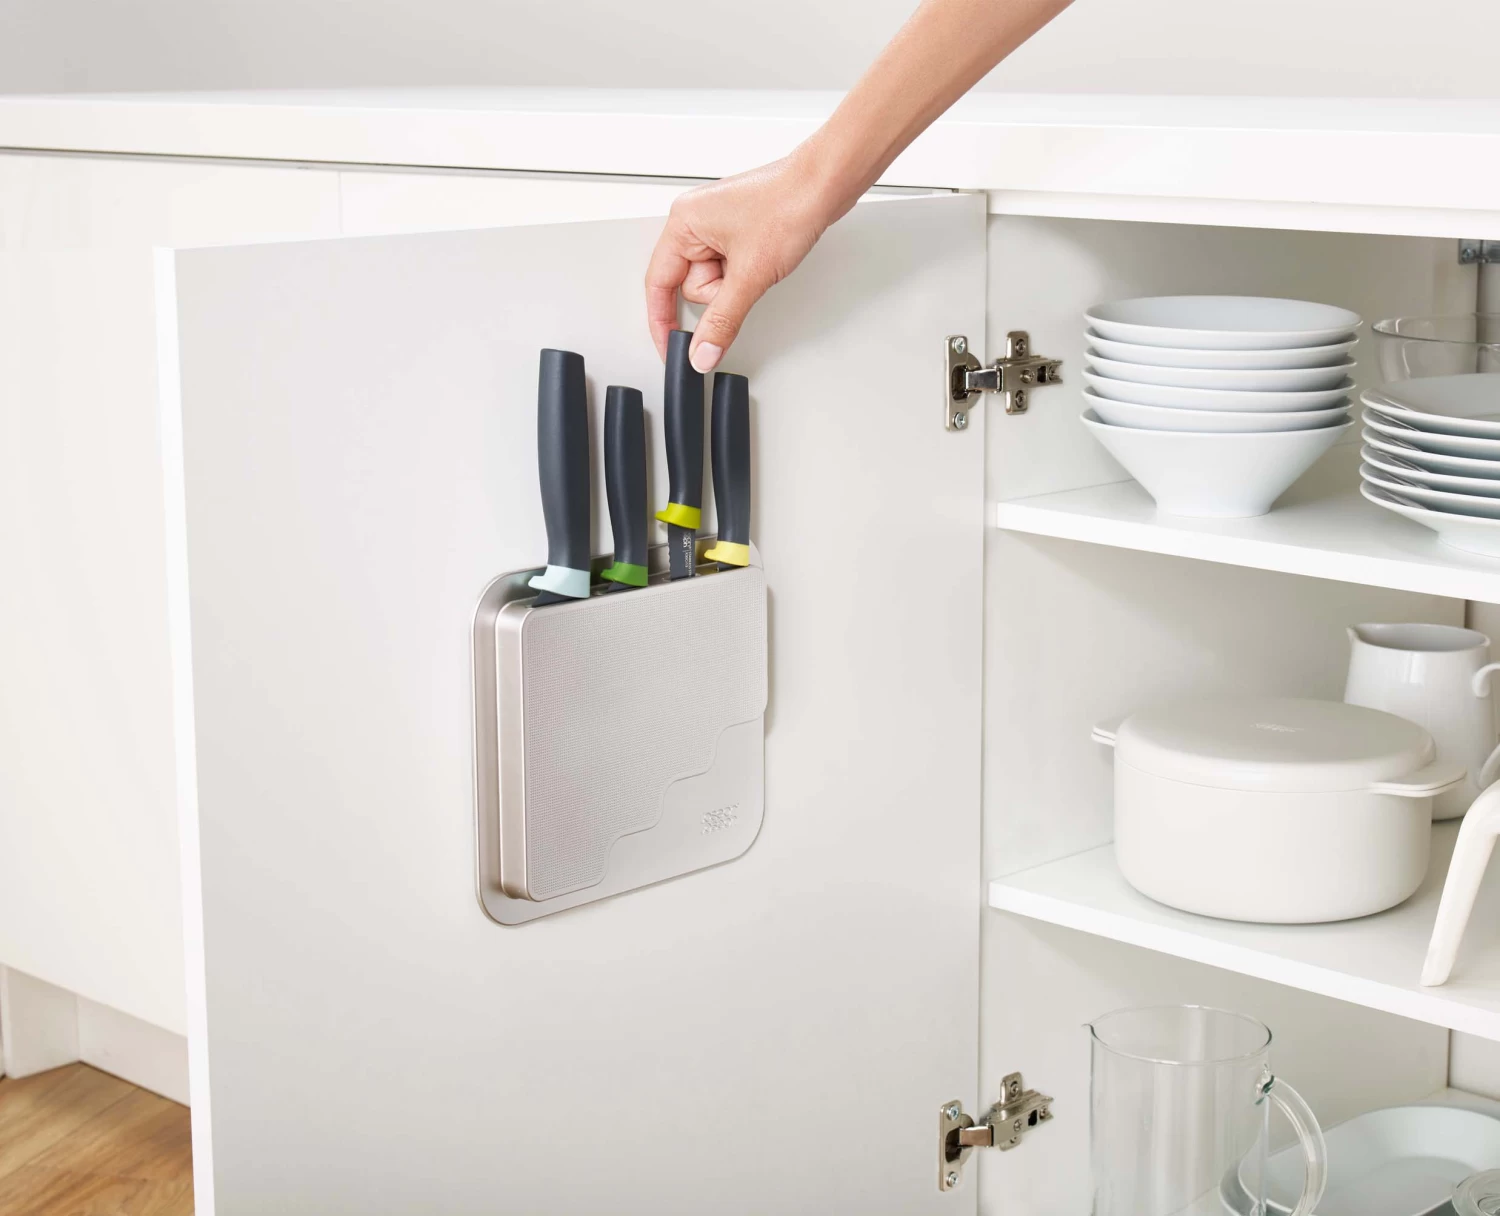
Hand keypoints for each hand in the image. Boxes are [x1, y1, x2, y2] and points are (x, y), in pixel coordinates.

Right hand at [645, 151, 836, 373]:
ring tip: (760, 260)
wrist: (825, 185)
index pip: (659, 284)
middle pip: (690, 285)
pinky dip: (746, 274)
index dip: (662, 321)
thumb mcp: (749, 275)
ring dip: (736, 283)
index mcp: (683, 222)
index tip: (669, 348)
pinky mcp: (739, 231)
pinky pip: (731, 269)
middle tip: (745, 276)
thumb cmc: (788, 206)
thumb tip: (702, 351)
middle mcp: (695, 221)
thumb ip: (721, 320)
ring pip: (713, 281)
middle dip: (719, 292)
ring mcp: (717, 226)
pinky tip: (765, 258)